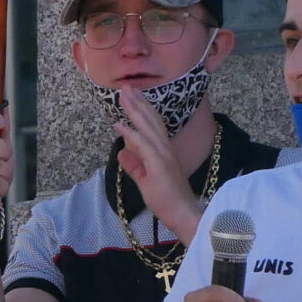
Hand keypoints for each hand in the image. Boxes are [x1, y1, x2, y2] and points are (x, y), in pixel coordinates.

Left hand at [114, 86, 202, 243]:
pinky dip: (130, 134)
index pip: (152, 126)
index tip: (131, 97)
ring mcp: (163, 155)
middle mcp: (165, 149)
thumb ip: (134, 166)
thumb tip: (121, 152)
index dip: (141, 110)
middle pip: (150, 120)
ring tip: (123, 96)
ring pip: (147, 127)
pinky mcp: (159, 165)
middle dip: (137, 102)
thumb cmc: (168, 200)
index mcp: (163, 151)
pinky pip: (143, 145)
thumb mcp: (146, 181)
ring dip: (134, 110)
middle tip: (126, 87)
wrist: (183, 214)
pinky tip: (118, 125)